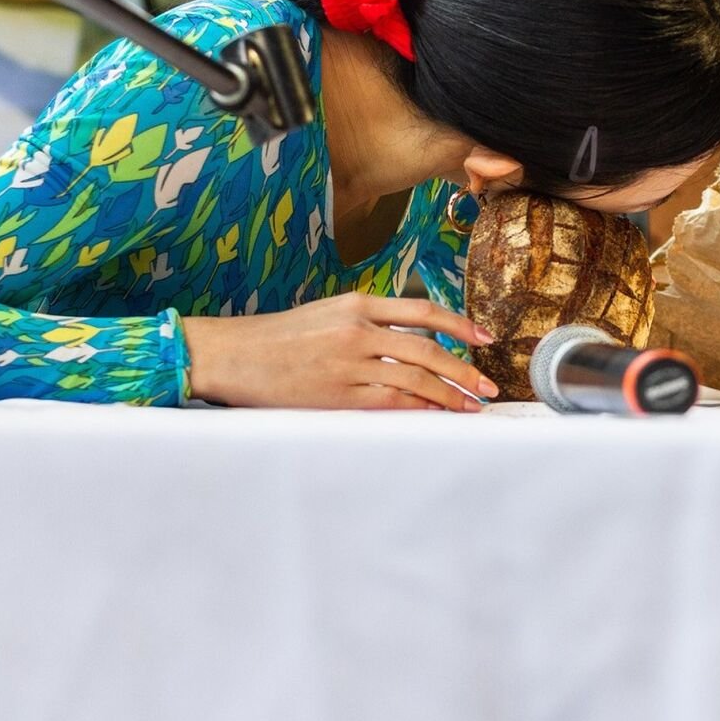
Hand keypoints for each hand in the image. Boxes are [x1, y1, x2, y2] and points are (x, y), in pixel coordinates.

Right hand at [182, 293, 501, 411]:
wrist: (231, 354)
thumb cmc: (275, 339)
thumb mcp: (325, 314)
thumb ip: (365, 323)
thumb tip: (407, 342)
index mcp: (356, 303)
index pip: (422, 311)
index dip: (459, 325)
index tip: (484, 338)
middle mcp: (358, 329)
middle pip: (428, 348)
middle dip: (465, 370)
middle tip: (488, 387)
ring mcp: (349, 362)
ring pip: (416, 378)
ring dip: (450, 395)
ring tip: (471, 407)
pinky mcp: (338, 393)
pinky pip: (392, 401)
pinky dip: (420, 409)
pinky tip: (436, 416)